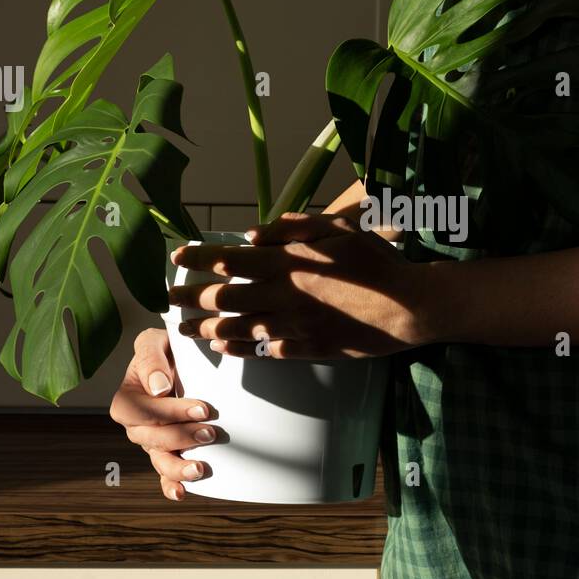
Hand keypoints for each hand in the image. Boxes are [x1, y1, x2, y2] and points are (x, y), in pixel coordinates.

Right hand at [109, 328, 219, 500]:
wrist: (183, 360)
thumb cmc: (167, 348)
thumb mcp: (154, 341)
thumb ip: (151, 358)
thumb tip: (159, 389)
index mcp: (127, 399)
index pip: (141, 411)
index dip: (170, 412)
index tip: (203, 408)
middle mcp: (136, 425)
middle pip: (150, 438)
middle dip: (181, 437)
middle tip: (211, 432)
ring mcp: (151, 442)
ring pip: (157, 460)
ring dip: (176, 468)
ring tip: (199, 469)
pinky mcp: (168, 452)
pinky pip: (163, 474)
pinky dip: (170, 485)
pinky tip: (181, 493)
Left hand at [168, 212, 439, 358]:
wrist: (409, 305)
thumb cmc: (376, 260)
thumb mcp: (338, 228)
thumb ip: (293, 227)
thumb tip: (251, 232)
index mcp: (289, 261)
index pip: (230, 257)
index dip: (199, 257)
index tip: (176, 257)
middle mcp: (285, 294)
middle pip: (224, 298)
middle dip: (191, 297)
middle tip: (168, 300)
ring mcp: (295, 325)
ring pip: (239, 328)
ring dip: (207, 328)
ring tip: (185, 329)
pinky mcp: (309, 348)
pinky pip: (265, 350)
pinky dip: (240, 348)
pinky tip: (224, 347)